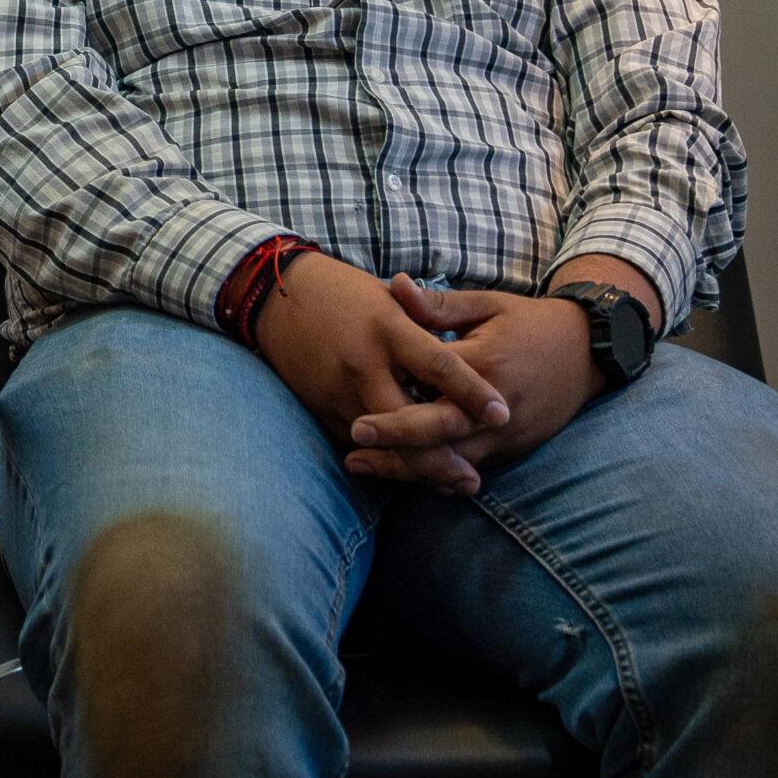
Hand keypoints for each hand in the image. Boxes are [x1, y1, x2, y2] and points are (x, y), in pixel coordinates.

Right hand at [253, 254, 509, 492]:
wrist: (275, 298)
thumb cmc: (343, 292)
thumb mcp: (387, 297)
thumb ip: (427, 323)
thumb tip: (469, 347)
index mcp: (387, 328)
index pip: (437, 365)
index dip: (471, 391)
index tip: (502, 413)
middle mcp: (362, 363)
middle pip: (407, 420)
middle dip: (439, 456)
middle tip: (473, 480)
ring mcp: (338, 390)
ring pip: (382, 442)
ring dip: (416, 468)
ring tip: (452, 485)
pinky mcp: (321, 407)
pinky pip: (358, 442)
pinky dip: (387, 460)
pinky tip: (414, 474)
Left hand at [342, 276, 609, 493]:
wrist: (587, 352)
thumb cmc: (528, 322)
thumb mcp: (486, 304)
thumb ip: (438, 305)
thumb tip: (394, 284)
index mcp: (485, 362)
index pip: (433, 385)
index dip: (398, 403)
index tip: (357, 413)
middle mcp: (496, 405)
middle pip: (441, 434)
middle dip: (396, 444)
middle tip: (353, 446)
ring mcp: (507, 432)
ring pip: (452, 461)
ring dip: (407, 468)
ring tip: (361, 466)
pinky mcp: (513, 448)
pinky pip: (470, 467)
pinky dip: (436, 474)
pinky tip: (400, 475)